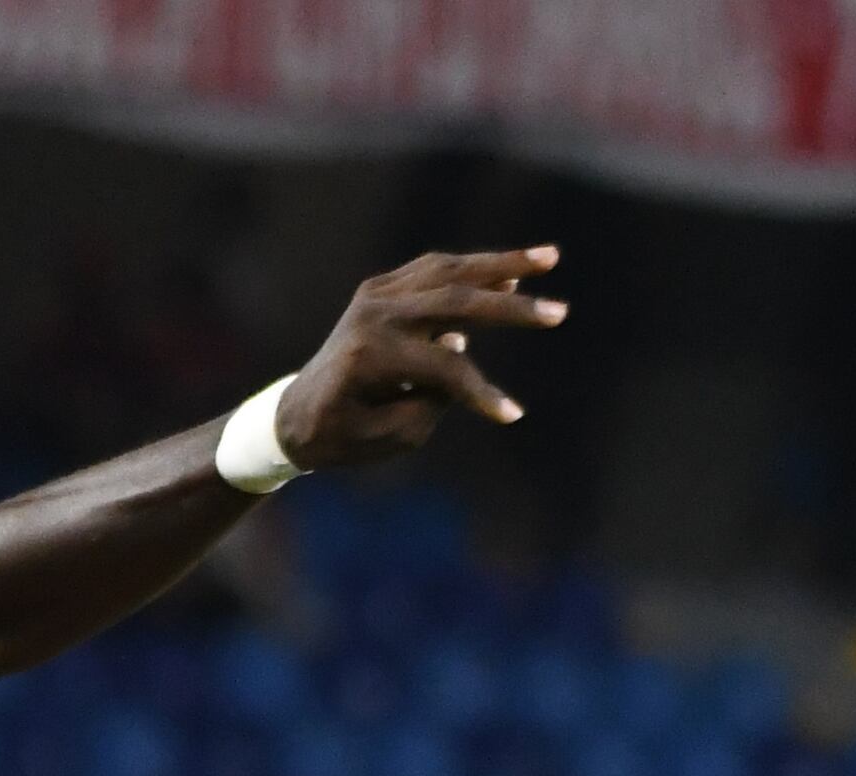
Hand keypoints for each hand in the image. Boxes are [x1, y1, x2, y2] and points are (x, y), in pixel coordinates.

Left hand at [270, 247, 568, 478]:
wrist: (296, 413)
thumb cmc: (342, 435)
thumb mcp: (388, 436)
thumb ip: (428, 399)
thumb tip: (459, 347)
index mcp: (370, 355)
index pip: (443, 368)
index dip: (480, 393)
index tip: (512, 415)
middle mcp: (373, 314)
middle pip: (455, 302)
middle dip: (511, 307)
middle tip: (559, 313)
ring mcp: (375, 294)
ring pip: (449, 270)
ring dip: (502, 263)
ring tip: (550, 258)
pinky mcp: (380, 288)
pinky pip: (434, 270)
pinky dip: (473, 268)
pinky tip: (510, 269)